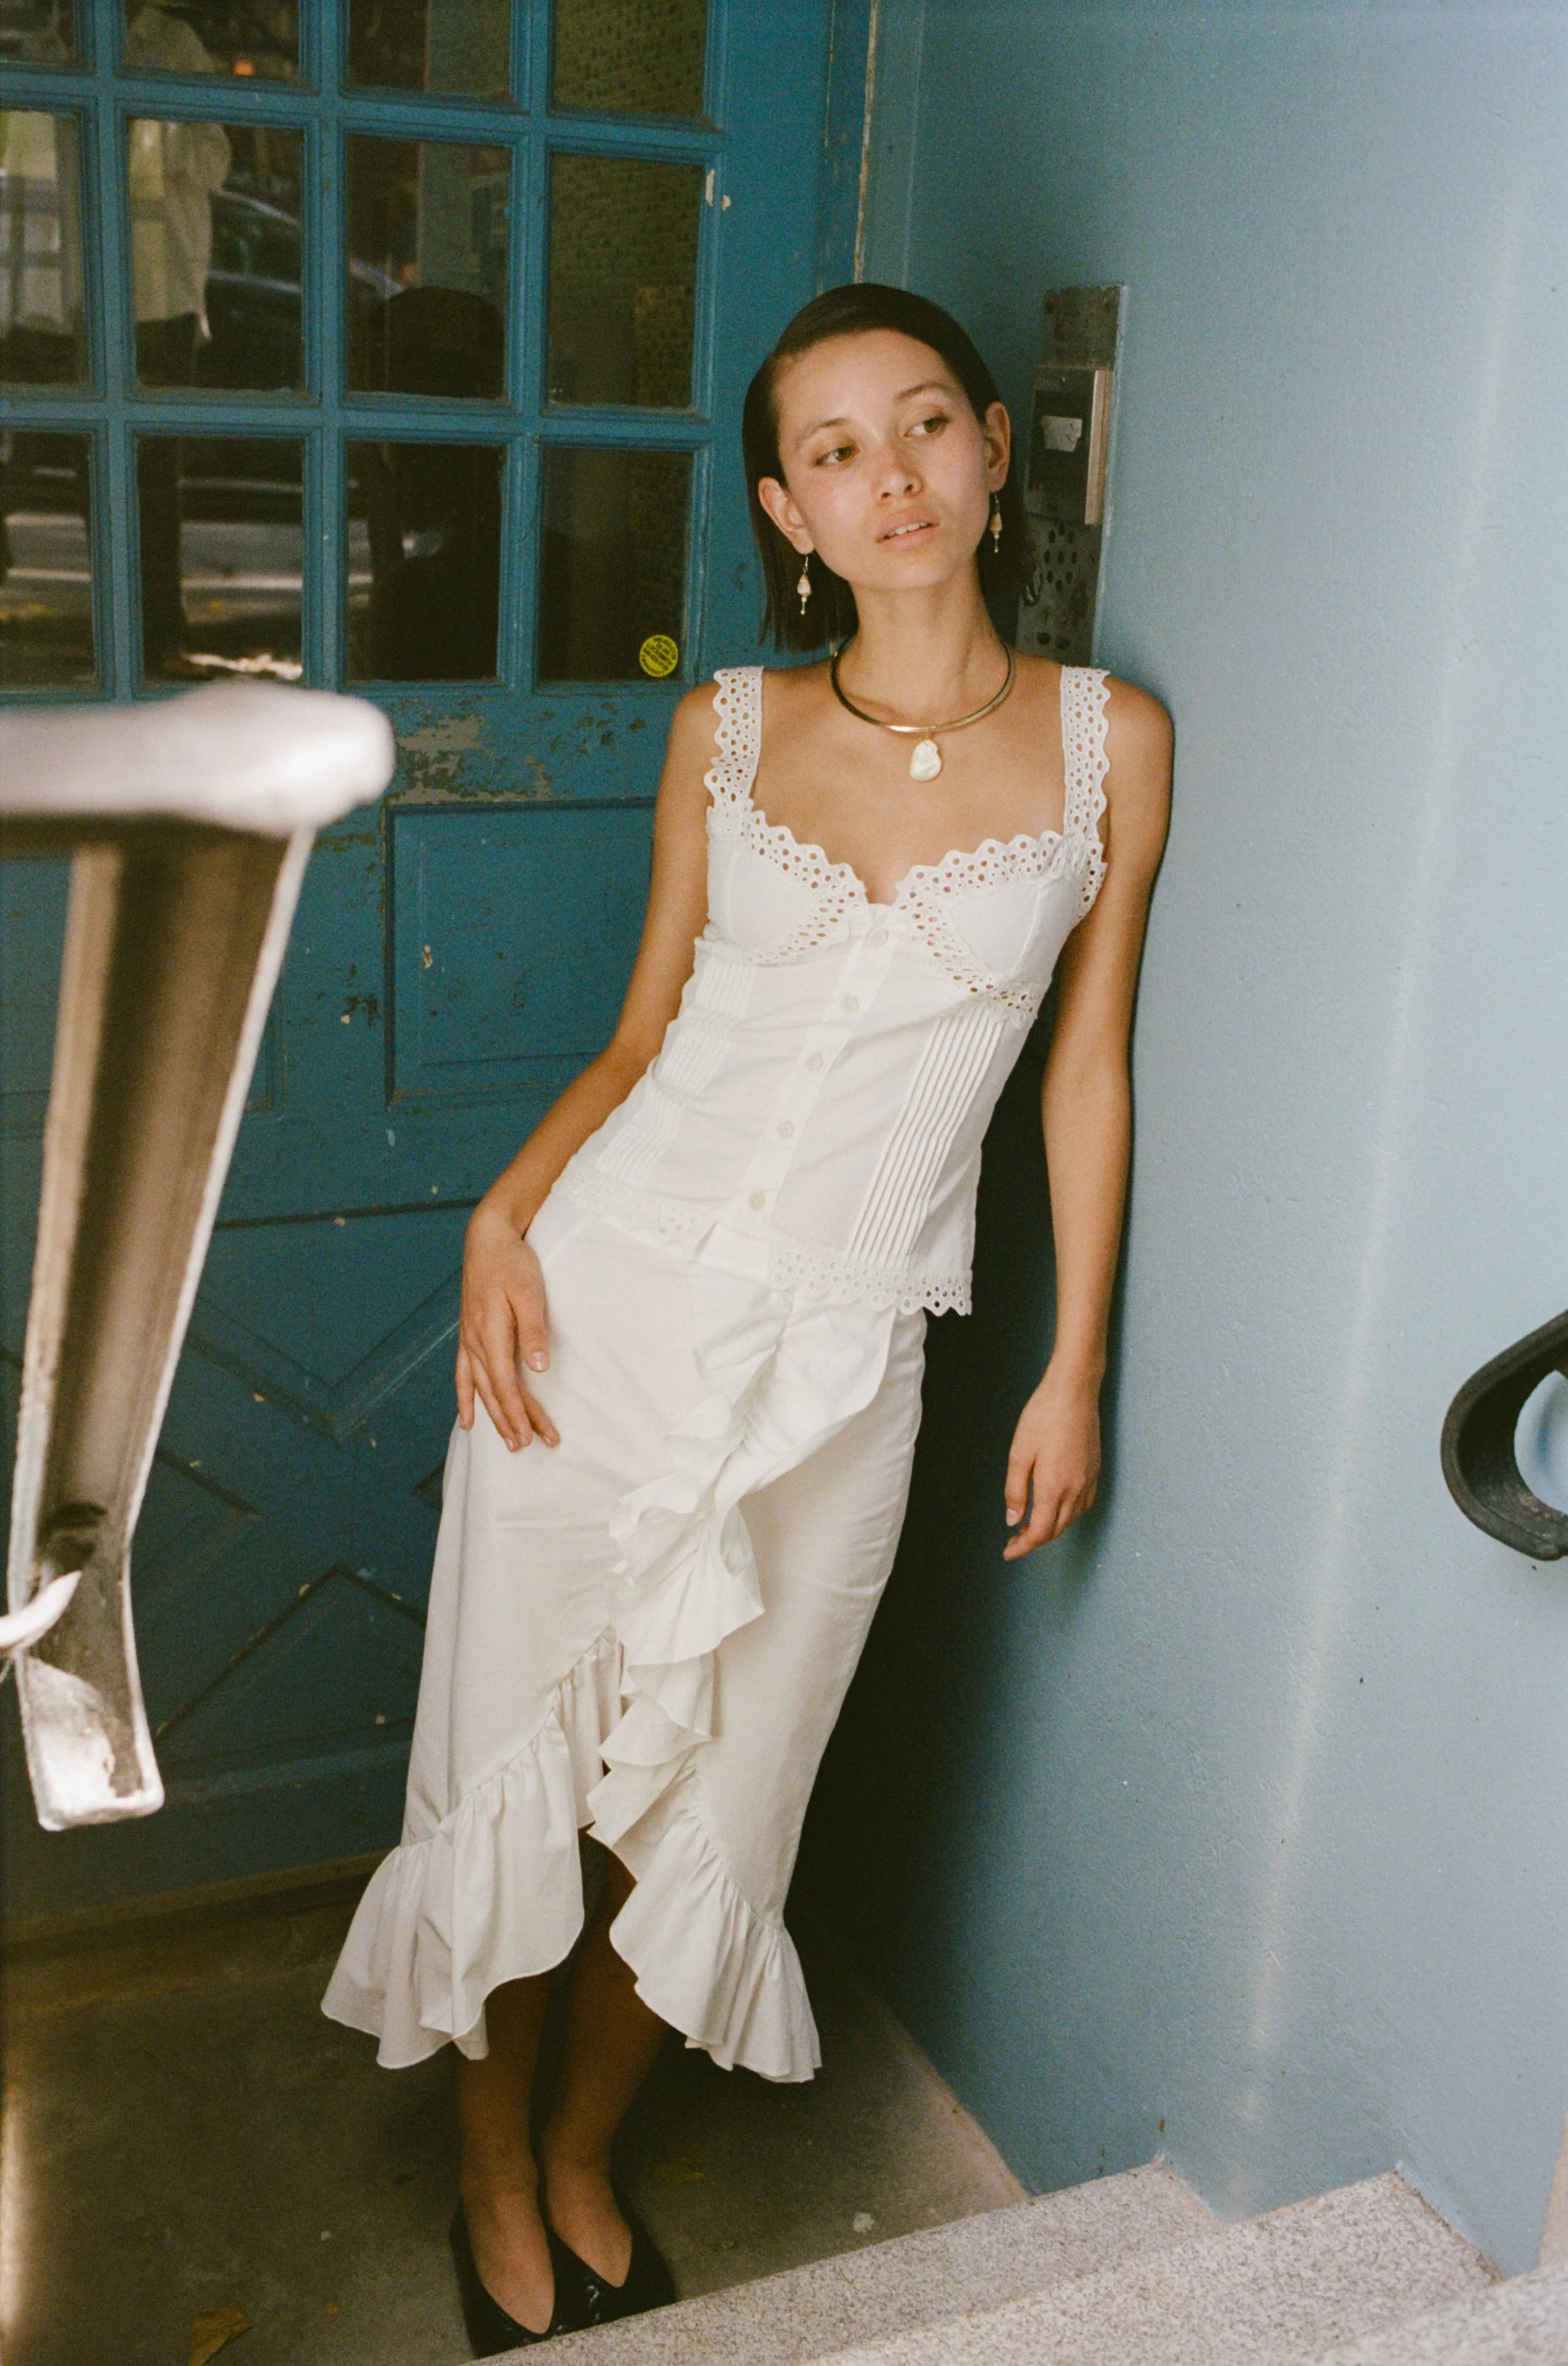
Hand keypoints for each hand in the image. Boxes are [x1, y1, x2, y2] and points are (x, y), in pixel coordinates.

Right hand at [455, 1203, 559, 1452]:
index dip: (521, 1414)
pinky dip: (465, 1398)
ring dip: (493, 1416)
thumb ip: (533, 1331)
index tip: (536, 1436)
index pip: (507, 1385)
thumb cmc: (513, 1263)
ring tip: (507, 1442)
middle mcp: (476, 1342)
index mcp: (492, 1334)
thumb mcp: (530, 1293)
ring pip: (479, 1388)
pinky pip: (462, 1374)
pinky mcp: (468, 1334)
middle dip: (511, 1422)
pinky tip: (467, 1419)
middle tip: (527, 1447)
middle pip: (494, 1392)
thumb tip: (539, 1368)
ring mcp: (469, 1339)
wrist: (488, 1238)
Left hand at [1002, 1364, 1100, 1557]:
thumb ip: (1015, 1490)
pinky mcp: (1095, 1470)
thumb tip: (1013, 1520)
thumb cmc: (1043, 1416)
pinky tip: (1054, 1507)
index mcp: (1053, 1487)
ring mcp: (1088, 1480)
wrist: (1074, 1391)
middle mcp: (1075, 1489)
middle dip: (1034, 1540)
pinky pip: (1083, 1504)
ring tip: (1029, 1524)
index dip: (1022, 1547)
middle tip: (1014, 1539)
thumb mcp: (1019, 1453)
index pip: (1040, 1532)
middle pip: (1056, 1530)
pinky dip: (1067, 1514)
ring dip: (1051, 1528)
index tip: (1008, 1552)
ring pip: (1070, 1519)